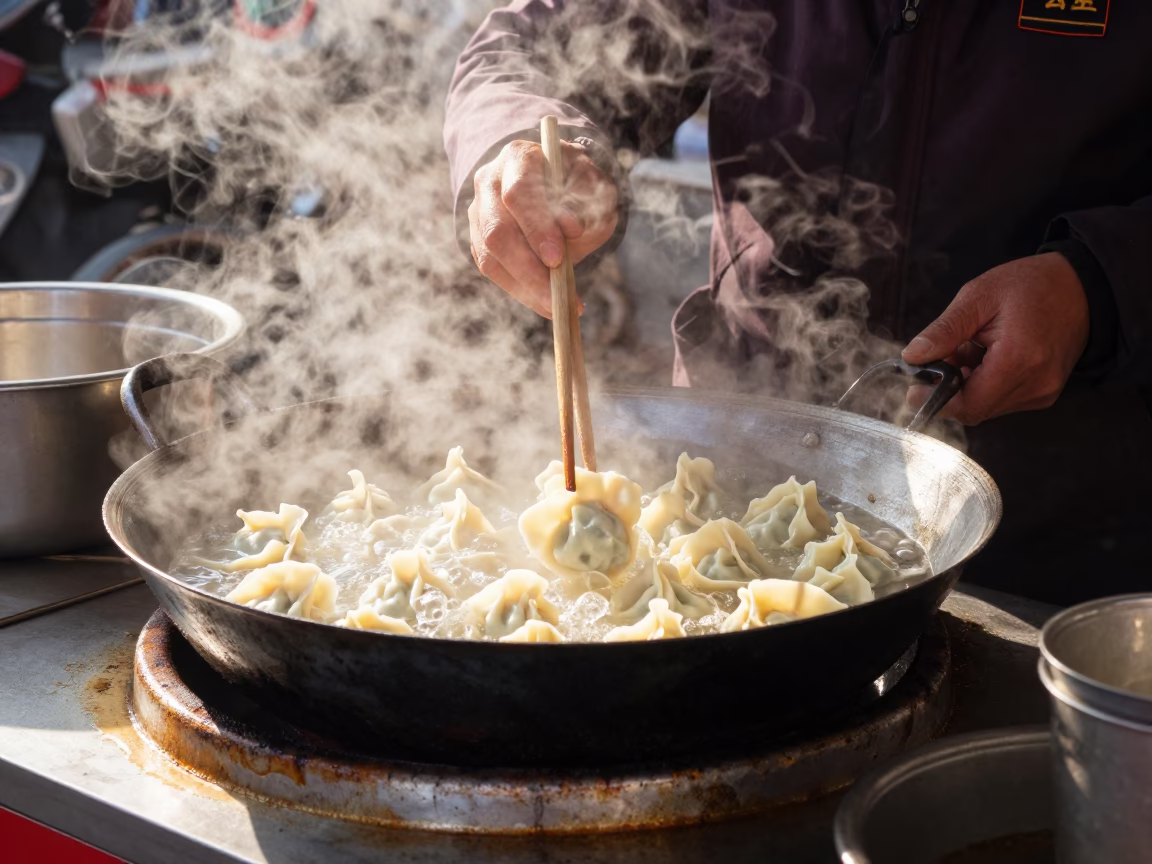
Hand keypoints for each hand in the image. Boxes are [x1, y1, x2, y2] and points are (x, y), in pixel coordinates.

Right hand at [468, 139, 617, 317]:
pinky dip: (521, 291)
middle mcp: (489, 182)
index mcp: (518, 158)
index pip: (518, 193)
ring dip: (526, 287)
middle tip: (558, 296)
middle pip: (497, 231)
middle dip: (529, 269)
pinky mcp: (478, 239)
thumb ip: (586, 203)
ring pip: (490, 257)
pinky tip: (547, 303)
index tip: (558, 258)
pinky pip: (493, 271)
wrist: (560, 186)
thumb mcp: (594, 187)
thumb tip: (571, 230)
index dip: (536, 227)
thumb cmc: (578, 185)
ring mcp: (478, 212)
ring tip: (559, 307)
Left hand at [901, 252, 1089, 424]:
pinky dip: (985, 384)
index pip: (968, 405)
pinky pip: (1002, 400)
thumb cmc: (1031, 285)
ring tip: (970, 349)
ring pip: (986, 406)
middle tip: (945, 355)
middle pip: (975, 409)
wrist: (1081, 286)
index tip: (915, 384)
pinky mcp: (1044, 392)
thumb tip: (912, 356)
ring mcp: (1043, 392)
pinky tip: (987, 356)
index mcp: (1019, 360)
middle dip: (950, 388)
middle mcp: (1035, 384)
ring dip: (967, 385)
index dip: (936, 399)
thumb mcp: (979, 297)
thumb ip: (944, 331)